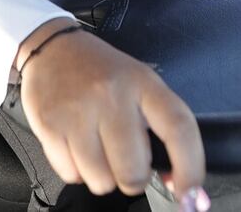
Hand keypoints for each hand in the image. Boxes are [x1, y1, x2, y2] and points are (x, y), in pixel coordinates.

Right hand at [17, 18, 205, 199]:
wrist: (53, 48)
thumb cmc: (102, 71)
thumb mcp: (139, 82)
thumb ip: (159, 125)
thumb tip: (175, 182)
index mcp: (142, 83)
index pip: (179, 129)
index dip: (190, 168)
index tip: (188, 192)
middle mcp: (110, 96)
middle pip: (133, 171)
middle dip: (135, 180)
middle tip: (128, 165)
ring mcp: (77, 112)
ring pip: (101, 180)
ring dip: (104, 177)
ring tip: (99, 151)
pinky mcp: (50, 125)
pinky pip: (71, 175)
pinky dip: (76, 171)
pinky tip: (77, 147)